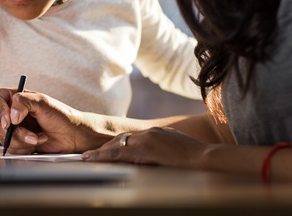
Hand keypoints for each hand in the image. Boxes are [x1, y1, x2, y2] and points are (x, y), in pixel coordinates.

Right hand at [0, 89, 105, 153]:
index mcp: (14, 97)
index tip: (11, 120)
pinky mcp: (18, 143)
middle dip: (14, 131)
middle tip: (31, 133)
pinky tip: (37, 142)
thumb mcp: (43, 102)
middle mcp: (11, 112)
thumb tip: (11, 115)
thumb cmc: (61, 115)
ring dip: (23, 140)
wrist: (72, 136)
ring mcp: (14, 129)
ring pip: (2, 138)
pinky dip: (25, 148)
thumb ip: (23, 102)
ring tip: (39, 137)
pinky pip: (10, 148)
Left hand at [82, 126, 207, 167]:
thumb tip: (153, 154)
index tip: (106, 148)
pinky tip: (96, 159)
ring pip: (117, 144)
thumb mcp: (175, 147)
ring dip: (101, 152)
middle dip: (106, 147)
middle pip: (121, 138)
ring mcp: (147, 139)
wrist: (203, 156)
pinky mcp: (146, 148)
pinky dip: (106, 156)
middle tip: (91, 154)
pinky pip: (121, 153)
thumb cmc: (195, 156)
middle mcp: (149, 132)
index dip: (116, 143)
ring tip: (87, 157)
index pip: (131, 137)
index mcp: (155, 132)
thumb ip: (162, 147)